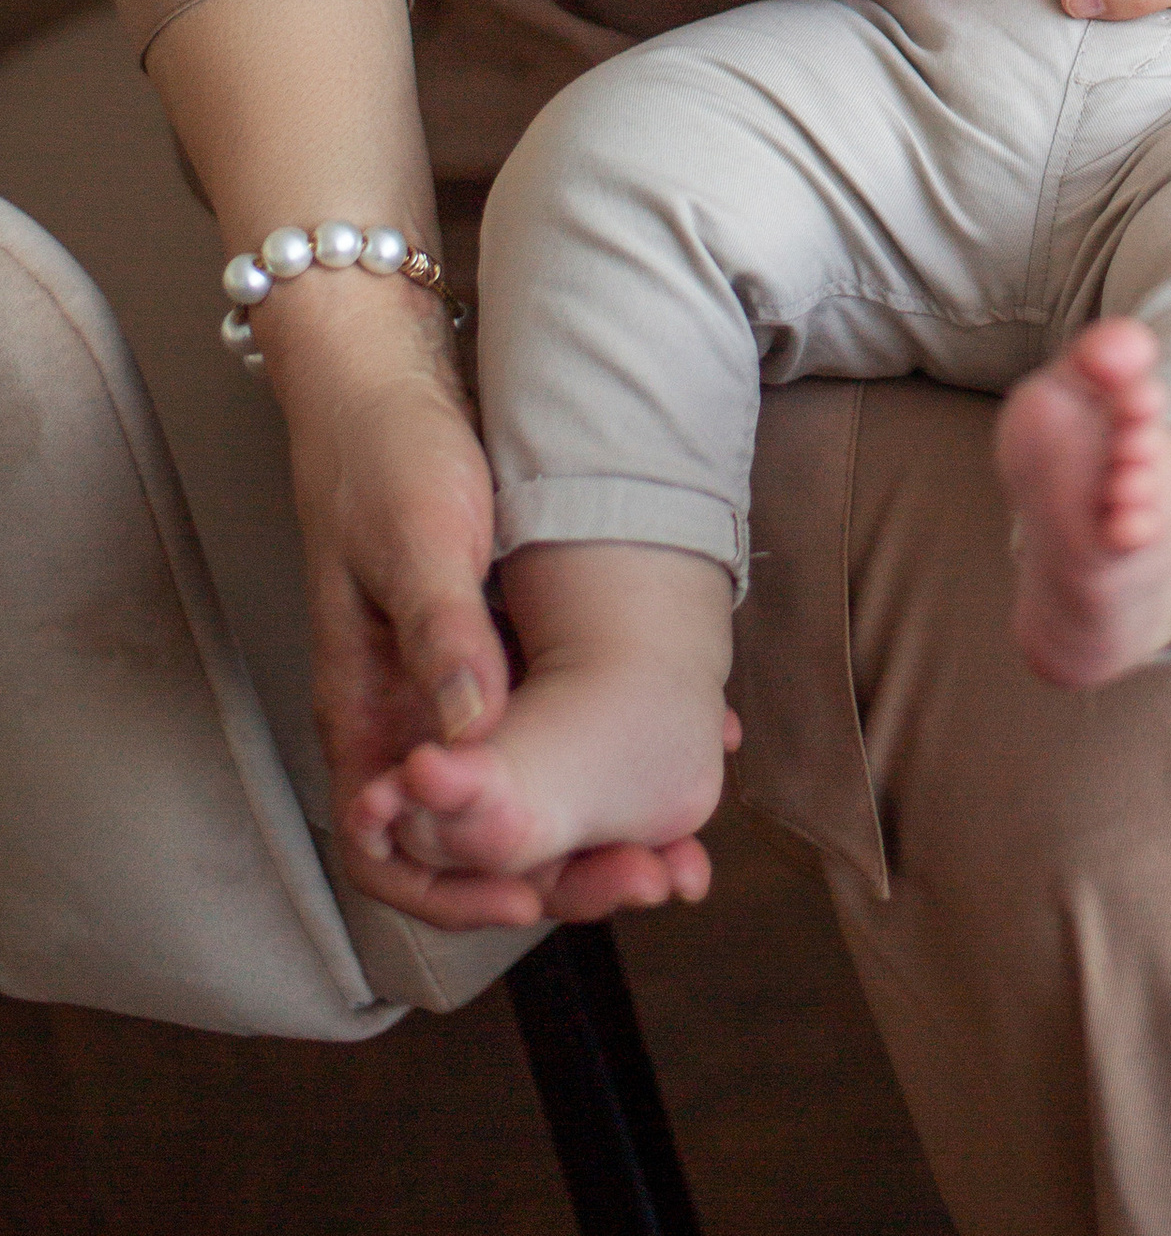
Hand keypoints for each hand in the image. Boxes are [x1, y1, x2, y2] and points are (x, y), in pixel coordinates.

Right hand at [277, 285, 721, 931]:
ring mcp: (454, 693)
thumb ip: (441, 633)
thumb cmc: (388, 459)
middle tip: (658, 877)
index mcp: (367, 711)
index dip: (457, 895)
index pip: (391, 853)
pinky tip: (682, 744)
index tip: (536, 900)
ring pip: (519, 795)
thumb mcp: (417, 538)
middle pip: (473, 842)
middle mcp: (409, 720)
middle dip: (561, 873)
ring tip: (683, 844)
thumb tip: (471, 736)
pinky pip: (548, 731)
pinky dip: (605, 758)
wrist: (389, 388)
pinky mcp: (496, 658)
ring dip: (594, 827)